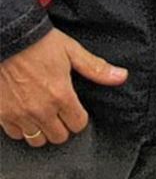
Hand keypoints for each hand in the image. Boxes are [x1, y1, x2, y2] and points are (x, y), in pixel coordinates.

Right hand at [0, 28, 127, 147]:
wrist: (9, 38)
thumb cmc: (41, 44)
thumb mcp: (72, 51)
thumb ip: (96, 68)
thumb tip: (121, 76)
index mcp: (60, 95)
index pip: (78, 124)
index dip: (80, 117)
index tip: (77, 110)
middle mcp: (40, 109)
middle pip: (58, 136)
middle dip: (63, 126)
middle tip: (61, 113)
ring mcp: (19, 114)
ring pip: (36, 140)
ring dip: (43, 130)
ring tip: (44, 116)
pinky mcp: (2, 115)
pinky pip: (15, 135)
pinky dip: (22, 129)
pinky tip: (26, 115)